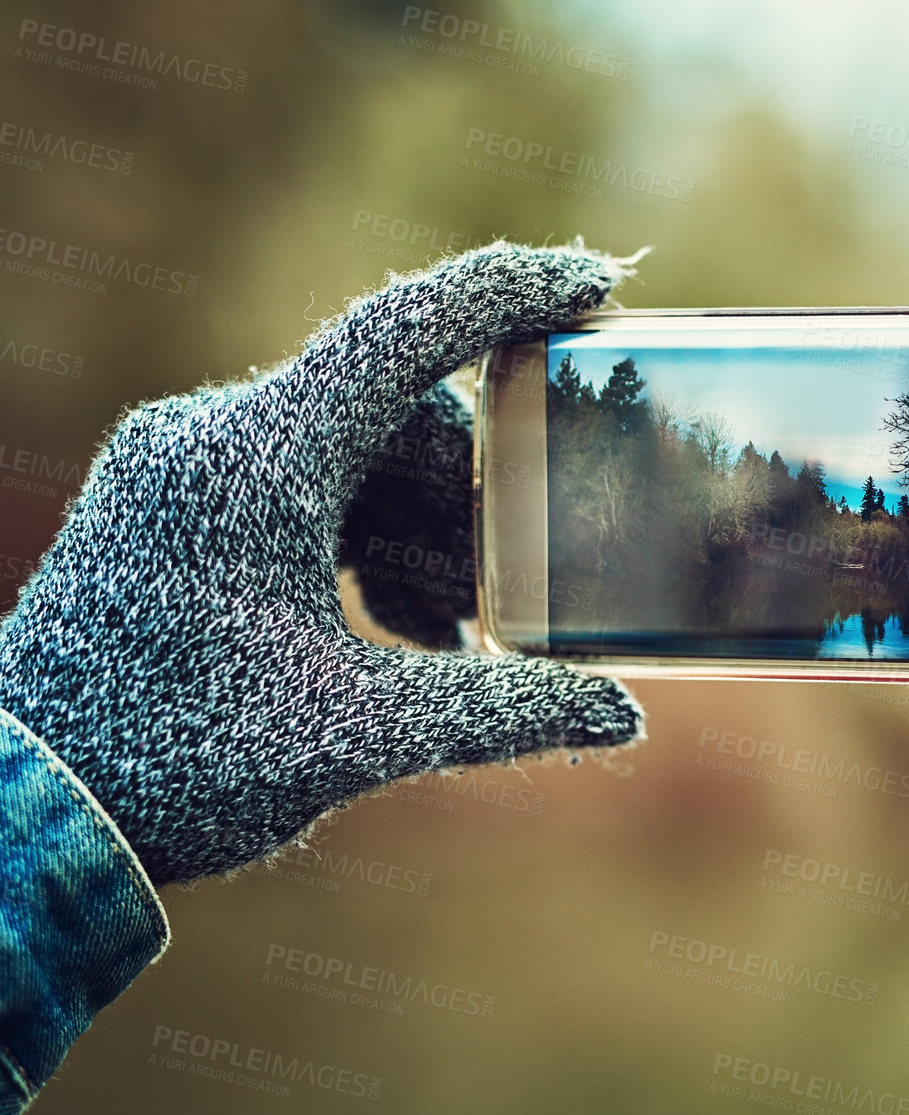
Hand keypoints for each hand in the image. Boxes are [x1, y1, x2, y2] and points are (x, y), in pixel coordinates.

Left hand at [0, 243, 642, 884]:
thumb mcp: (358, 735)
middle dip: (468, 500)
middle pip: (394, 418)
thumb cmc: (175, 765)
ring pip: (353, 455)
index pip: (403, 332)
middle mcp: (212, 437)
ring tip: (446, 637)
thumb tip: (621, 714)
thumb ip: (501, 712)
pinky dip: (365, 540)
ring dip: (420, 532)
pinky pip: (303, 486)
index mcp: (255, 464)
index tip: (595, 280)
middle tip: (509, 592)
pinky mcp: (173, 502)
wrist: (26, 812)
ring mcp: (185, 465)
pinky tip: (391, 628)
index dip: (507, 294)